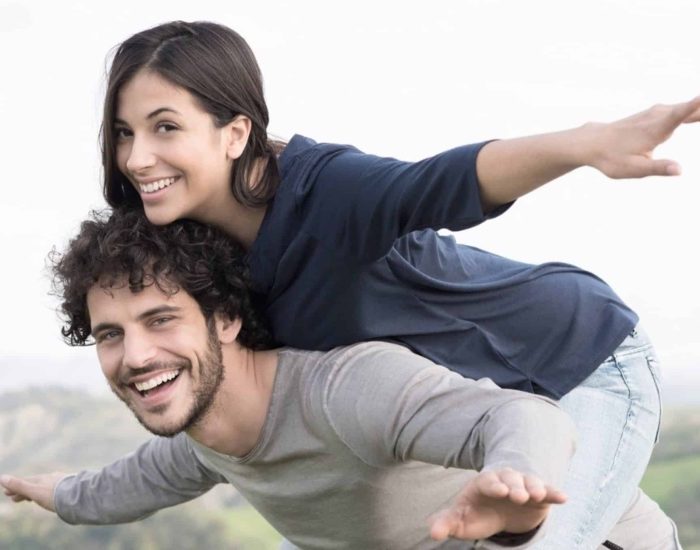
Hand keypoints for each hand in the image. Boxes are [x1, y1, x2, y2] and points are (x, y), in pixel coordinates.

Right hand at [0, 472, 67, 512]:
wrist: (78, 496)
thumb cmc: (54, 495)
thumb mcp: (34, 491)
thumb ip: (19, 486)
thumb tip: (2, 478)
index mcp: (41, 479)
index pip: (25, 482)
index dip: (15, 487)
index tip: (6, 493)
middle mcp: (51, 478)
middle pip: (34, 484)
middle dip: (23, 491)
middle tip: (13, 498)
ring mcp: (60, 482)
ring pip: (44, 487)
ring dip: (35, 492)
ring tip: (30, 499)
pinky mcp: (68, 488)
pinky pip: (54, 490)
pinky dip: (46, 494)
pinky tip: (50, 497)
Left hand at [428, 467, 565, 541]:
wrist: (497, 510)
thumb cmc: (476, 513)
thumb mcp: (460, 518)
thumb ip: (446, 523)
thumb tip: (433, 532)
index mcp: (484, 483)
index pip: (489, 481)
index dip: (494, 485)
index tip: (500, 491)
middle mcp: (505, 480)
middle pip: (510, 478)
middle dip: (514, 486)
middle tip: (518, 495)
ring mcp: (523, 486)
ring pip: (529, 482)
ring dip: (533, 487)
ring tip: (537, 495)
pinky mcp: (539, 496)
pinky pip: (547, 491)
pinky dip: (554, 493)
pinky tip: (563, 498)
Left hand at [585, 96, 699, 178]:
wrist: (592, 142)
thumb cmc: (611, 158)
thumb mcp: (633, 169)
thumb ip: (658, 168)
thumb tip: (680, 170)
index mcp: (656, 128)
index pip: (682, 113)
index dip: (698, 104)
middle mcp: (659, 115)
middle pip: (694, 108)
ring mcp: (659, 112)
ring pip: (690, 107)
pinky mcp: (658, 113)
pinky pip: (684, 108)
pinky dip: (698, 108)